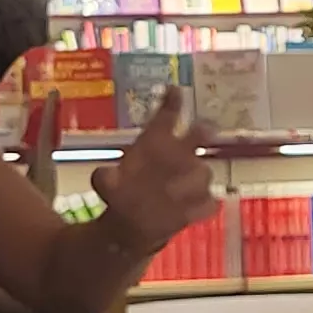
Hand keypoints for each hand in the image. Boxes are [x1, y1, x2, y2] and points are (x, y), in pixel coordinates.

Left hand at [88, 87, 216, 256]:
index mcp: (155, 143)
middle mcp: (178, 156)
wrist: (135, 223)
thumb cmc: (123, 194)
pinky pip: (208, 200)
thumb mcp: (107, 184)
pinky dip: (200, 204)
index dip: (171, 103)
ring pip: (202, 172)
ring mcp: (193, 179)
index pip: (167, 117)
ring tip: (175, 190)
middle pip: (196, 137)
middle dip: (200, 132)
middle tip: (205, 127)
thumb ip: (105, 179)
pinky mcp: (201, 203)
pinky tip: (188, 210)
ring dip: (192, 179)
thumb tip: (104, 175)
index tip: (174, 89)